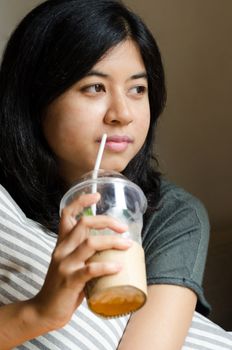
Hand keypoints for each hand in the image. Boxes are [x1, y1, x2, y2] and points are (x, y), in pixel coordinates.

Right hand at [31, 192, 130, 330]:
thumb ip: (86, 253)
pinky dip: (106, 266)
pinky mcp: (69, 281)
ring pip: (90, 243)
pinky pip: (90, 269)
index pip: (67, 214)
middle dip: (107, 221)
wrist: (45, 310)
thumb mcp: (71, 263)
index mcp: (62, 243)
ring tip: (127, 245)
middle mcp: (62, 249)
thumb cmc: (64, 285)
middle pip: (84, 223)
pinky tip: (118, 267)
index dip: (81, 202)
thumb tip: (113, 246)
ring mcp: (65, 264)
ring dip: (112, 241)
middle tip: (123, 228)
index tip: (97, 195)